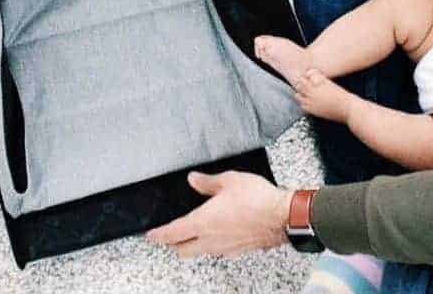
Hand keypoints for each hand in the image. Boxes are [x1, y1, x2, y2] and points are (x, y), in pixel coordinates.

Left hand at [146, 171, 291, 256]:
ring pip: (201, 252)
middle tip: (171, 236)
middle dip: (174, 244)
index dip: (158, 235)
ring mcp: (225, 248)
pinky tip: (220, 234)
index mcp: (203, 222)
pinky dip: (213, 244)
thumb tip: (194, 179)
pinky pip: (219, 251)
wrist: (282, 216)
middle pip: (183, 250)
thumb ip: (208, 182)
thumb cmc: (257, 199)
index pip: (172, 234)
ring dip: (194, 245)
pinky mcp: (239, 250)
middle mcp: (211, 239)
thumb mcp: (229, 180)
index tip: (151, 235)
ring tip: (195, 233)